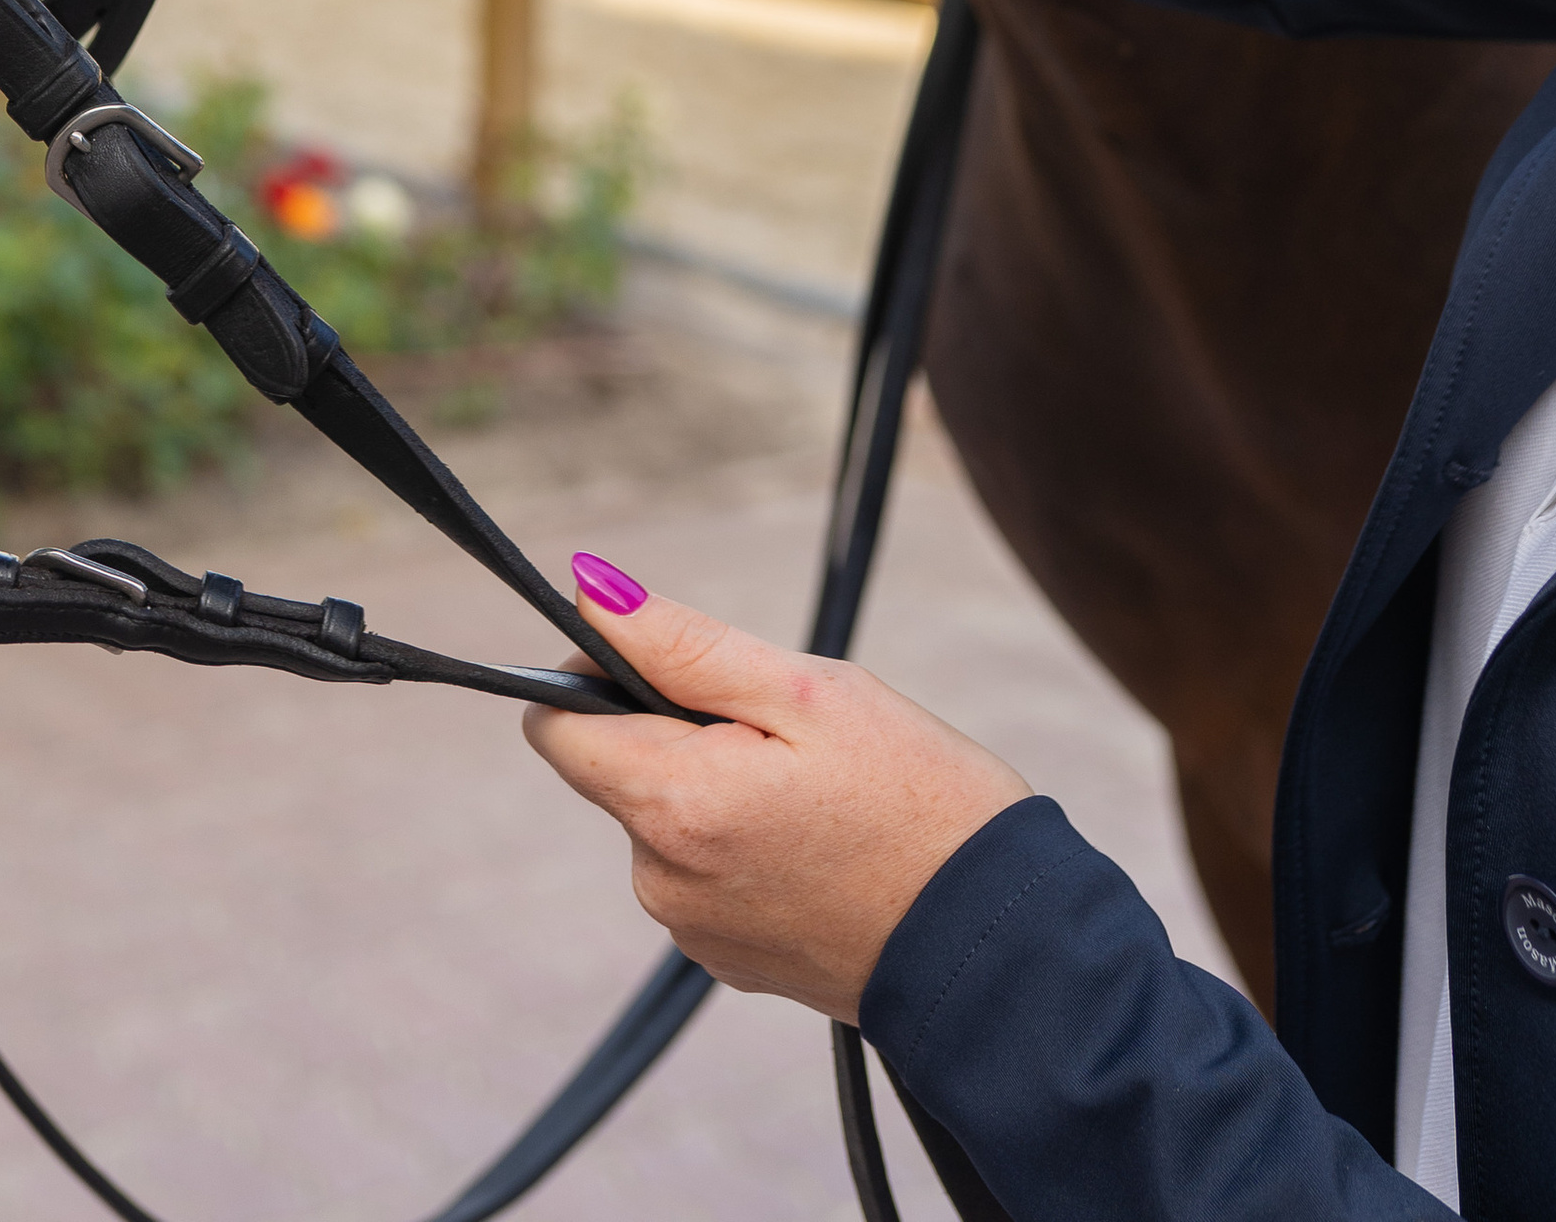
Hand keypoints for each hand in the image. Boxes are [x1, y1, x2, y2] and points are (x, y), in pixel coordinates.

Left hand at [526, 559, 1026, 1023]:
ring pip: (667, 820)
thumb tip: (589, 592)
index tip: (671, 662)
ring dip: (717, 786)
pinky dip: (745, 844)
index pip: (557, 726)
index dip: (595, 673)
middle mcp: (663, 881)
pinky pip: (706, 874)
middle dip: (678, 730)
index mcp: (672, 805)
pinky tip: (823, 843)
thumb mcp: (808, 691)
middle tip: (784, 732)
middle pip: (618, 769)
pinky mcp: (732, 962)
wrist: (999, 946)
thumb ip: (684, 643)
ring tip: (818, 792)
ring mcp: (696, 931)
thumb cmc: (920, 802)